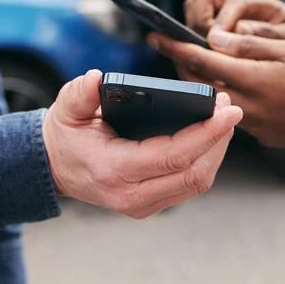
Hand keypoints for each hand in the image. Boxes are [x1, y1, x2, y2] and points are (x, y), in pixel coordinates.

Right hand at [41, 70, 241, 218]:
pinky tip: (211, 138)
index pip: (173, 156)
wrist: (54, 167)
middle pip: (194, 173)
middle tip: (230, 109)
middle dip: (219, 140)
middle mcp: (131, 195)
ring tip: (224, 119)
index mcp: (114, 170)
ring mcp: (142, 204)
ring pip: (196, 183)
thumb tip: (94, 79)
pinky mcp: (150, 203)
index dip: (207, 134)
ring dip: (216, 151)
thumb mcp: (67, 109)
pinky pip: (188, 185)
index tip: (229, 112)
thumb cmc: (65, 135)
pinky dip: (206, 161)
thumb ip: (79, 93)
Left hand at [149, 30, 284, 154]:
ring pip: (215, 100)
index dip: (173, 46)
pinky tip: (239, 85)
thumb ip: (249, 44)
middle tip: (175, 47)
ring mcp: (252, 125)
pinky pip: (235, 113)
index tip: (154, 35)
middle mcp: (244, 106)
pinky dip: (228, 96)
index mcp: (250, 79)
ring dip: (204, 82)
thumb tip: (213, 37)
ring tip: (206, 62)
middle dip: (182, 65)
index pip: (199, 60)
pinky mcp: (262, 136)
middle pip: (198, 85)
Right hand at [183, 0, 284, 49]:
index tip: (213, 43)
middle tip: (205, 49)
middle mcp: (240, 3)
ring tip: (204, 55)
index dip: (219, 22)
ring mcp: (226, 14)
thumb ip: (265, 34)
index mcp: (260, 2)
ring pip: (194, 10)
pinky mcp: (219, 28)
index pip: (230, 3)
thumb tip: (238, 31)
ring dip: (194, 31)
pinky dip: (196, 41)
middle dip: (198, 23)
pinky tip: (205, 60)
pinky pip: (197, 27)